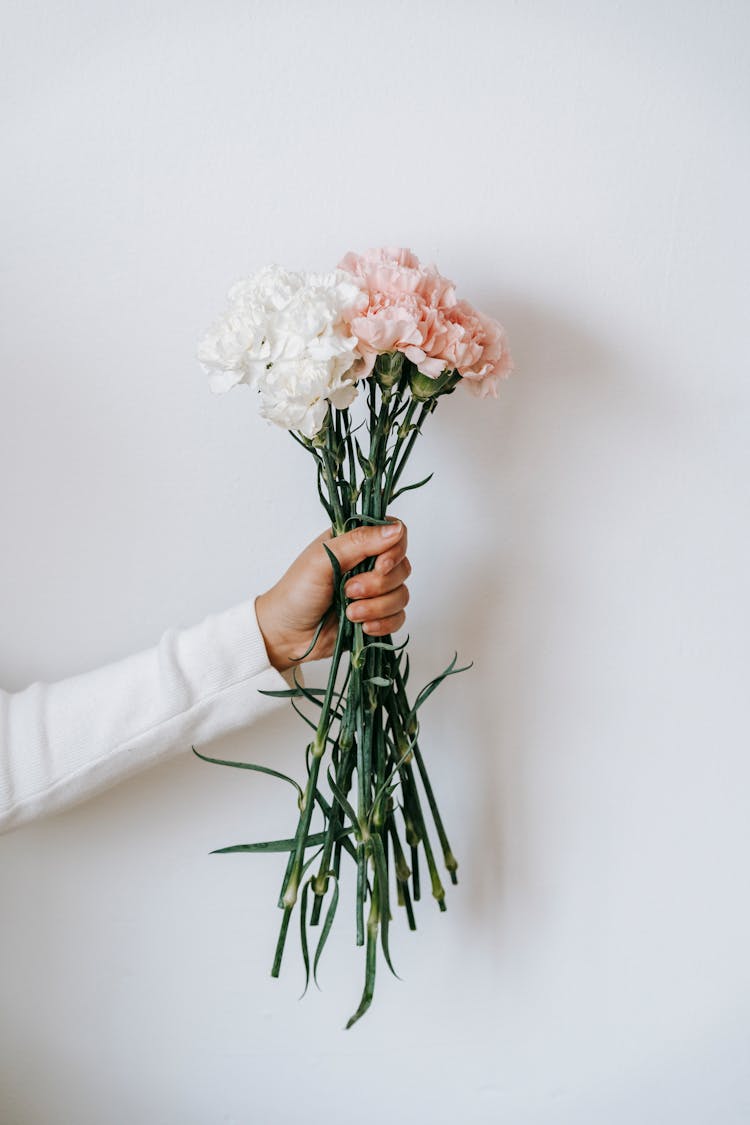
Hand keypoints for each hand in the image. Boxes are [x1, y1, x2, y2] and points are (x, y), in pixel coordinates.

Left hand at [255, 520, 410, 672]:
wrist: (286, 633)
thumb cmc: (296, 592)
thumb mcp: (322, 560)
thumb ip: (359, 542)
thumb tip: (396, 529)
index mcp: (355, 542)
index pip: (395, 535)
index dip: (395, 550)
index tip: (380, 565)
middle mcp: (368, 564)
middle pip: (402, 567)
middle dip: (378, 584)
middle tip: (348, 591)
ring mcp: (374, 592)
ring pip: (401, 594)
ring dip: (377, 607)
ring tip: (350, 613)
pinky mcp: (376, 616)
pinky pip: (398, 618)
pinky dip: (383, 624)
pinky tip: (362, 626)